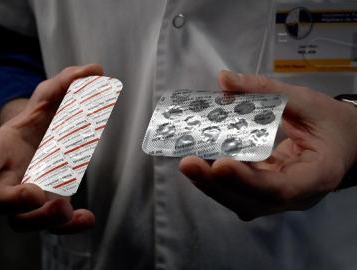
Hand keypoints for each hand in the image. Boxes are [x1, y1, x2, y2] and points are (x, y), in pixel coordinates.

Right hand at [0, 65, 102, 232]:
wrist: (48, 136)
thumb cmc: (43, 117)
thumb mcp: (53, 96)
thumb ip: (68, 83)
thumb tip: (95, 70)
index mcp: (2, 148)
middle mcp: (8, 176)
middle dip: (13, 201)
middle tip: (36, 194)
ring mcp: (26, 196)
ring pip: (21, 220)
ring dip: (41, 219)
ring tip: (64, 208)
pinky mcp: (47, 206)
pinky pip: (51, 225)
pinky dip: (67, 226)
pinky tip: (86, 217)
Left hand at [180, 71, 356, 220]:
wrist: (347, 143)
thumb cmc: (331, 123)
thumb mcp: (307, 101)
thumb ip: (266, 90)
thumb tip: (224, 79)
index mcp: (317, 175)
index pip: (281, 187)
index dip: (248, 180)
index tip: (220, 164)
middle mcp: (296, 195)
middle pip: (253, 201)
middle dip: (218, 185)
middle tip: (188, 164)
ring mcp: (279, 197)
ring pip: (242, 201)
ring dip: (213, 185)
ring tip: (189, 163)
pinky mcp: (266, 192)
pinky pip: (240, 192)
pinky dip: (219, 180)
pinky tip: (201, 162)